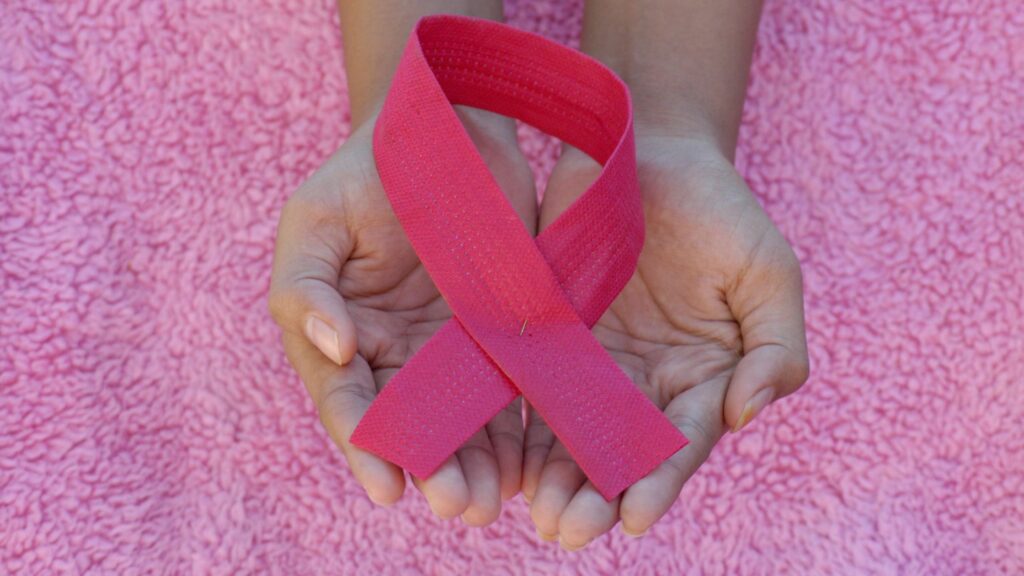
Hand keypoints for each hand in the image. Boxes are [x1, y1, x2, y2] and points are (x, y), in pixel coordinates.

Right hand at [269, 108, 536, 524]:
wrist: (446, 129)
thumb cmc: (366, 173)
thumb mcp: (316, 221)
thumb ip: (308, 288)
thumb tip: (337, 351)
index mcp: (340, 334)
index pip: (348, 401)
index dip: (365, 446)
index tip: (389, 487)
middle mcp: (394, 353)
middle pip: (410, 426)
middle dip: (433, 469)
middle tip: (458, 506)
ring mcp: (449, 348)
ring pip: (462, 421)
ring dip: (477, 465)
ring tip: (494, 502)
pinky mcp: (501, 333)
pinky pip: (508, 389)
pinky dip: (517, 428)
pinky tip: (532, 462)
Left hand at [523, 136, 808, 548]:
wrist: (647, 153)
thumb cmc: (718, 210)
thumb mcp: (766, 271)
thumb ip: (775, 346)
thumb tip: (748, 413)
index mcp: (703, 378)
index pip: (682, 441)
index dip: (661, 480)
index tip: (636, 516)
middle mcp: (645, 384)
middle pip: (620, 453)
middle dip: (597, 496)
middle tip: (569, 531)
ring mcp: (593, 365)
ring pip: (570, 435)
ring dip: (554, 479)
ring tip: (537, 516)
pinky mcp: (547, 337)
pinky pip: (529, 388)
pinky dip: (517, 427)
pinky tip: (503, 461)